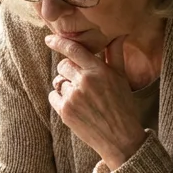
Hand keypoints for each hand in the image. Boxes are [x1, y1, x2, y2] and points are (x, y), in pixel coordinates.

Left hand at [46, 34, 146, 168]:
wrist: (121, 139)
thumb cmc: (123, 106)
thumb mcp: (122, 78)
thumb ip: (115, 54)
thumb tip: (119, 34)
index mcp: (99, 70)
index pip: (73, 50)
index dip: (59, 42)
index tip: (49, 39)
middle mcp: (85, 82)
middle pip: (63, 65)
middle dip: (70, 71)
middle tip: (83, 83)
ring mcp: (73, 97)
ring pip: (58, 81)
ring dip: (66, 87)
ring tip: (83, 98)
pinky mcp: (65, 112)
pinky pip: (54, 96)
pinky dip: (60, 99)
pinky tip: (76, 107)